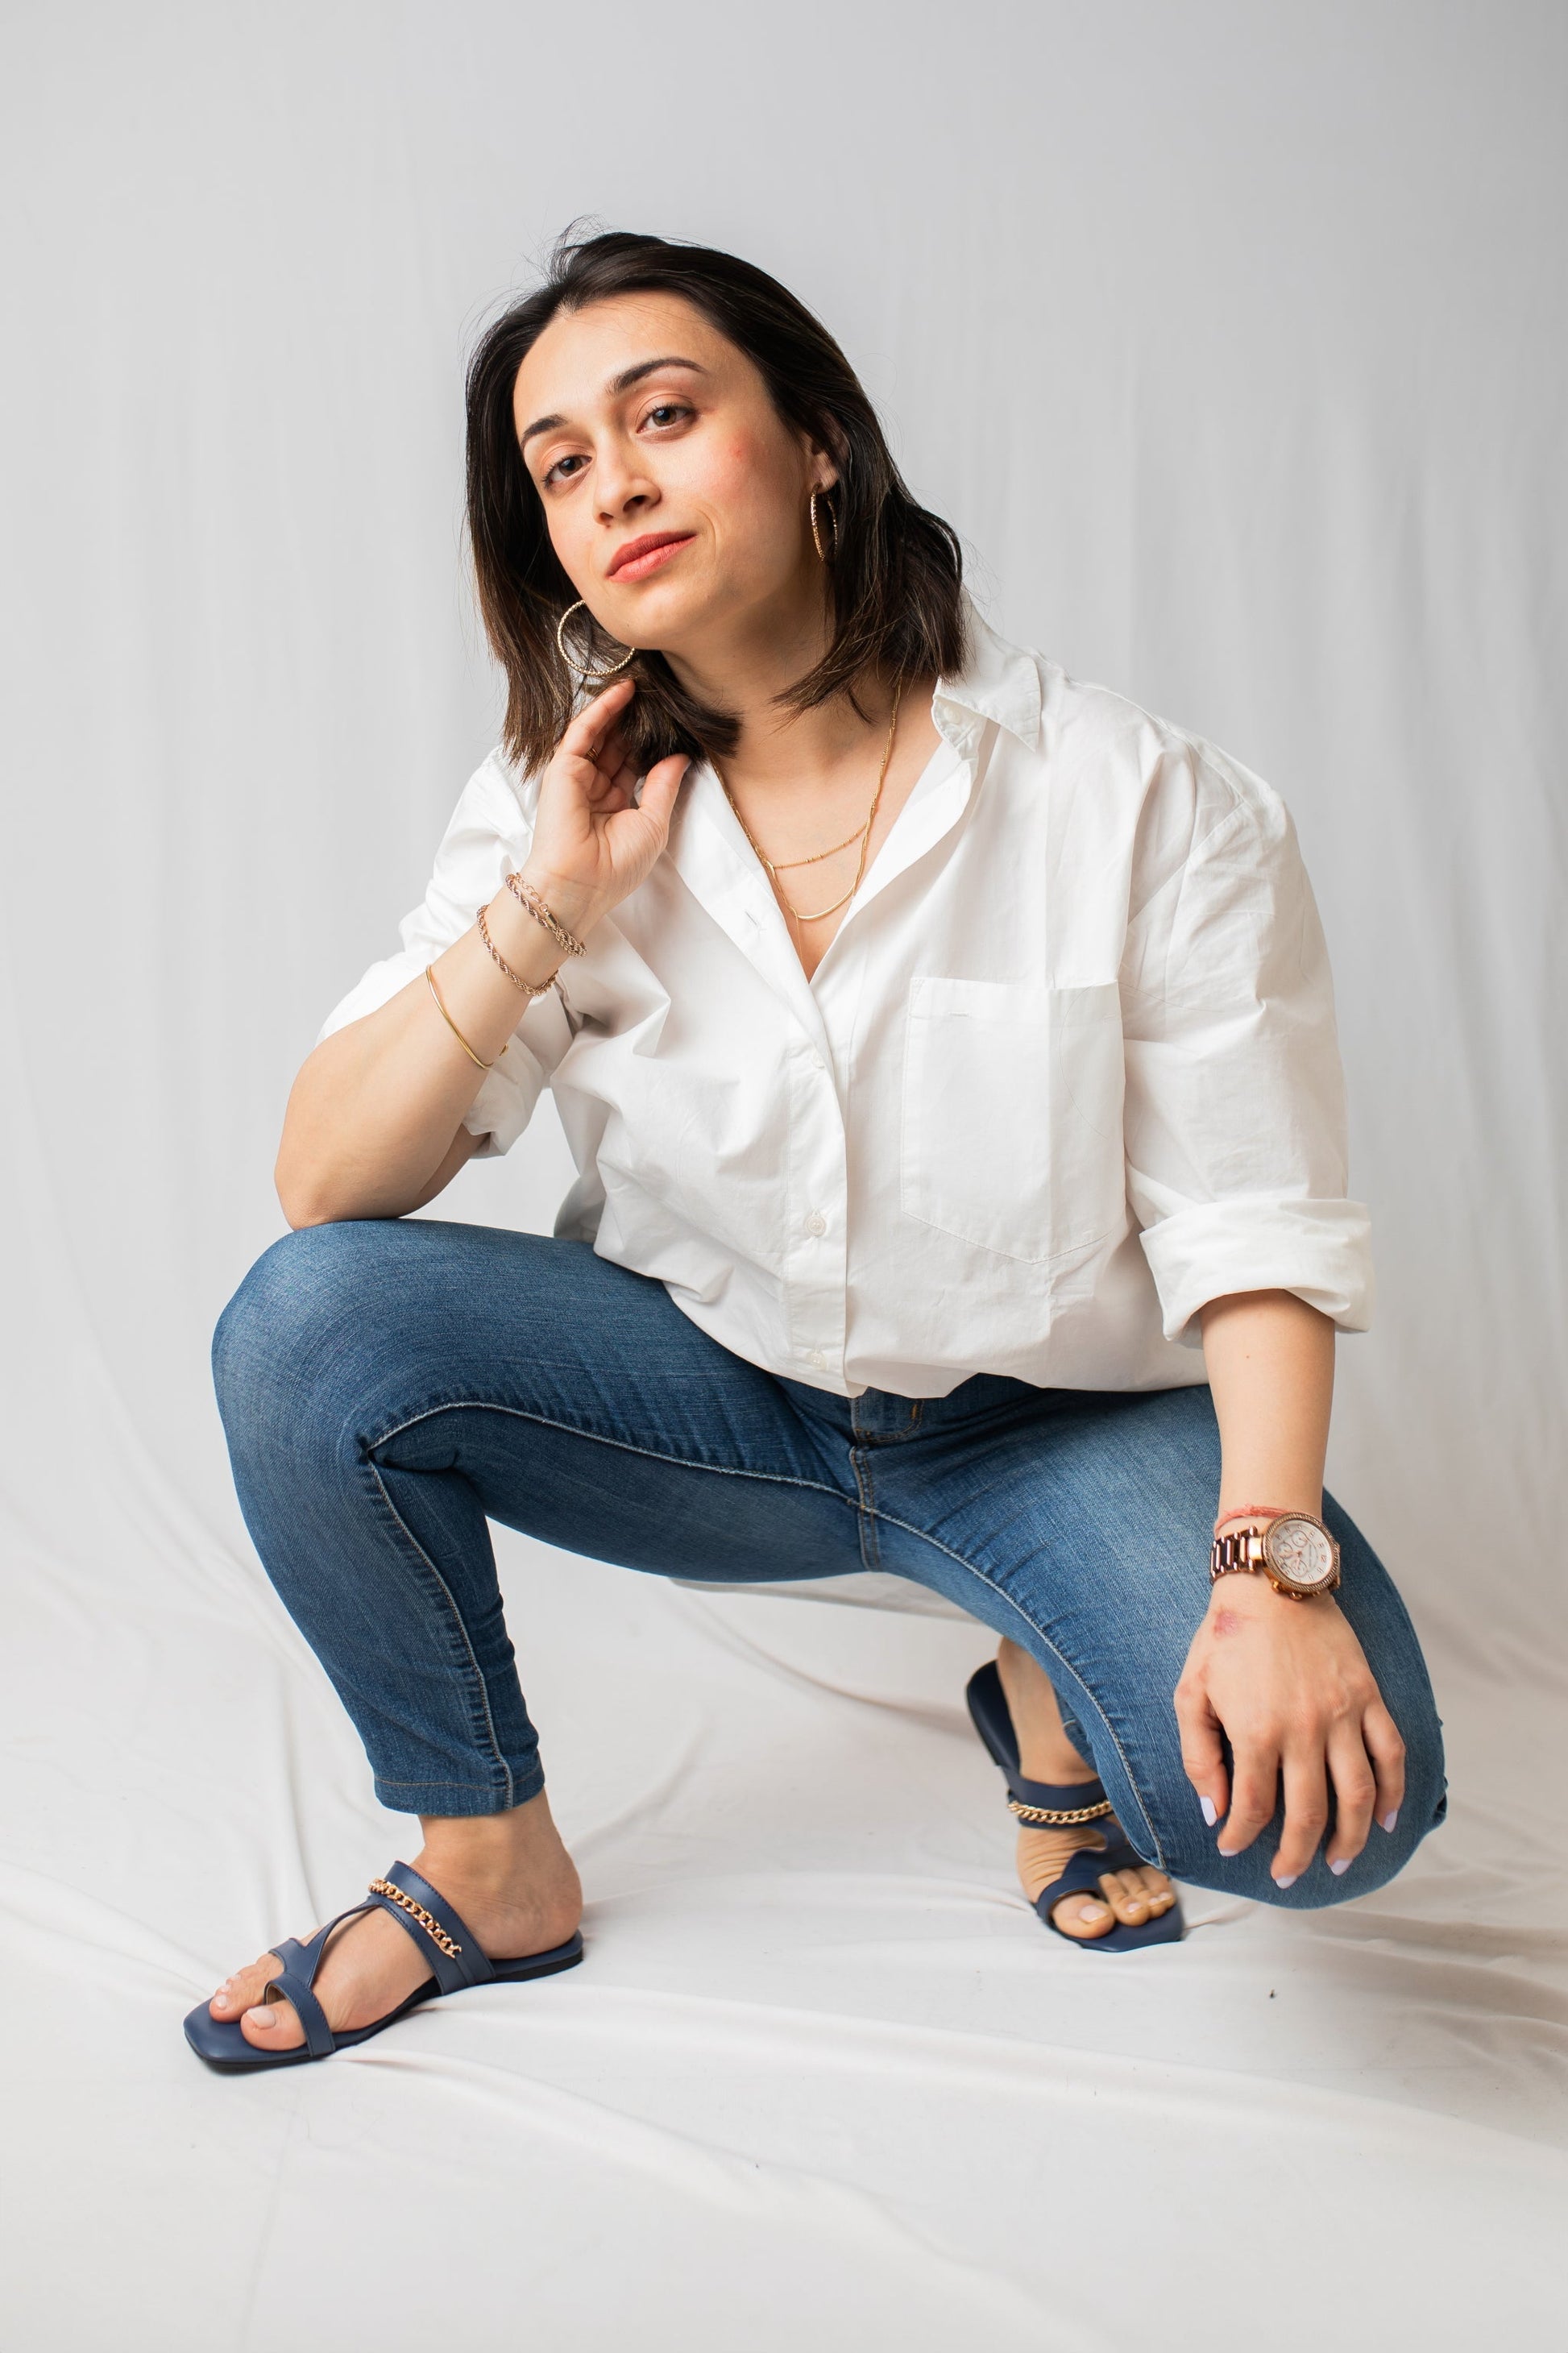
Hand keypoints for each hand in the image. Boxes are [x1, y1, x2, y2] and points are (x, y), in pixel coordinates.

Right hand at [521, 676, 688, 938]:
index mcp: (616, 804)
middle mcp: (596, 788)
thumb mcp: (653, 823)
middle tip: (659, 692)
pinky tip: (623, 690)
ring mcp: (578, 777)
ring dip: (621, 708)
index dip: (652, 742)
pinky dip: (602, 709)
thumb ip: (664, 785)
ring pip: (602, 733)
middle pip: (618, 744)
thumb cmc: (616, 866)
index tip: (673, 720)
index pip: (635, 763)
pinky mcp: (563, 768)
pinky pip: (584, 731)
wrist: (581, 883)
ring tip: (645, 682)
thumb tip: (681, 756)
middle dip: (637, 720)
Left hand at [1174, 1571, 1405, 1883]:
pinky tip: (1385, 1820)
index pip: (1254, 1806)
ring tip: (1338, 1863)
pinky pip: (1390, 1754)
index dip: (1243, 1835)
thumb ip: (1200, 1756)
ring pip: (1358, 1794)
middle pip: (1309, 1813)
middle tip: (1288, 1877)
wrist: (1271, 1582)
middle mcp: (1304, 1729)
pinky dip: (1394, 1792)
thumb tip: (1216, 1811)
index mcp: (1256, 1731)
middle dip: (1297, 1855)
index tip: (1234, 1847)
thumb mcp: (1190, 1693)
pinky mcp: (1368, 1697)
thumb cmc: (1224, 1638)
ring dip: (1351, 1838)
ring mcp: (1342, 1714)